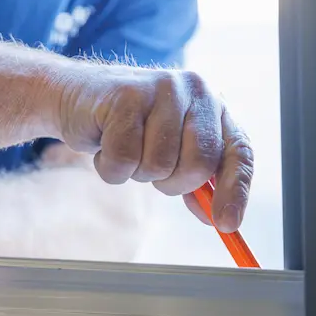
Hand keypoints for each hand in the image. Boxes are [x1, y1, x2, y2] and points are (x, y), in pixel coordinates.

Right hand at [56, 65, 252, 231]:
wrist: (76, 97)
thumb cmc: (131, 129)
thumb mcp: (171, 151)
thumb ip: (197, 181)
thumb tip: (218, 219)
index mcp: (213, 105)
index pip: (239, 152)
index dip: (236, 191)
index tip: (228, 225)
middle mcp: (194, 91)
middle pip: (199, 164)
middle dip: (174, 183)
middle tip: (154, 173)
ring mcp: (161, 90)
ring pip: (159, 165)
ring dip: (138, 173)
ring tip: (126, 149)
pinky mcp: (125, 97)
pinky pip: (124, 159)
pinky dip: (111, 167)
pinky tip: (104, 144)